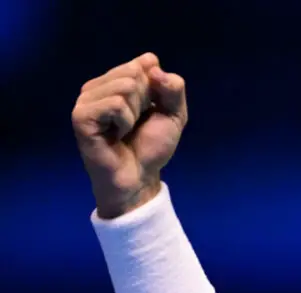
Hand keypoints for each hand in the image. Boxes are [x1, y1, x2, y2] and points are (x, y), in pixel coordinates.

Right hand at [72, 53, 187, 217]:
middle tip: (137, 123)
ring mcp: (86, 99)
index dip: (159, 90)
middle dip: (147, 101)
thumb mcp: (174, 114)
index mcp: (117, 79)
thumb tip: (154, 65)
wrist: (140, 176)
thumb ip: (173, 87)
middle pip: (135, 73)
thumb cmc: (152, 146)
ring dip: (135, 113)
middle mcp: (99, 85)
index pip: (146, 63)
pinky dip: (125, 121)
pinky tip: (116, 135)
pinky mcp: (80, 115)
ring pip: (125, 87)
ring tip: (125, 130)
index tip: (152, 110)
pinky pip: (115, 104)